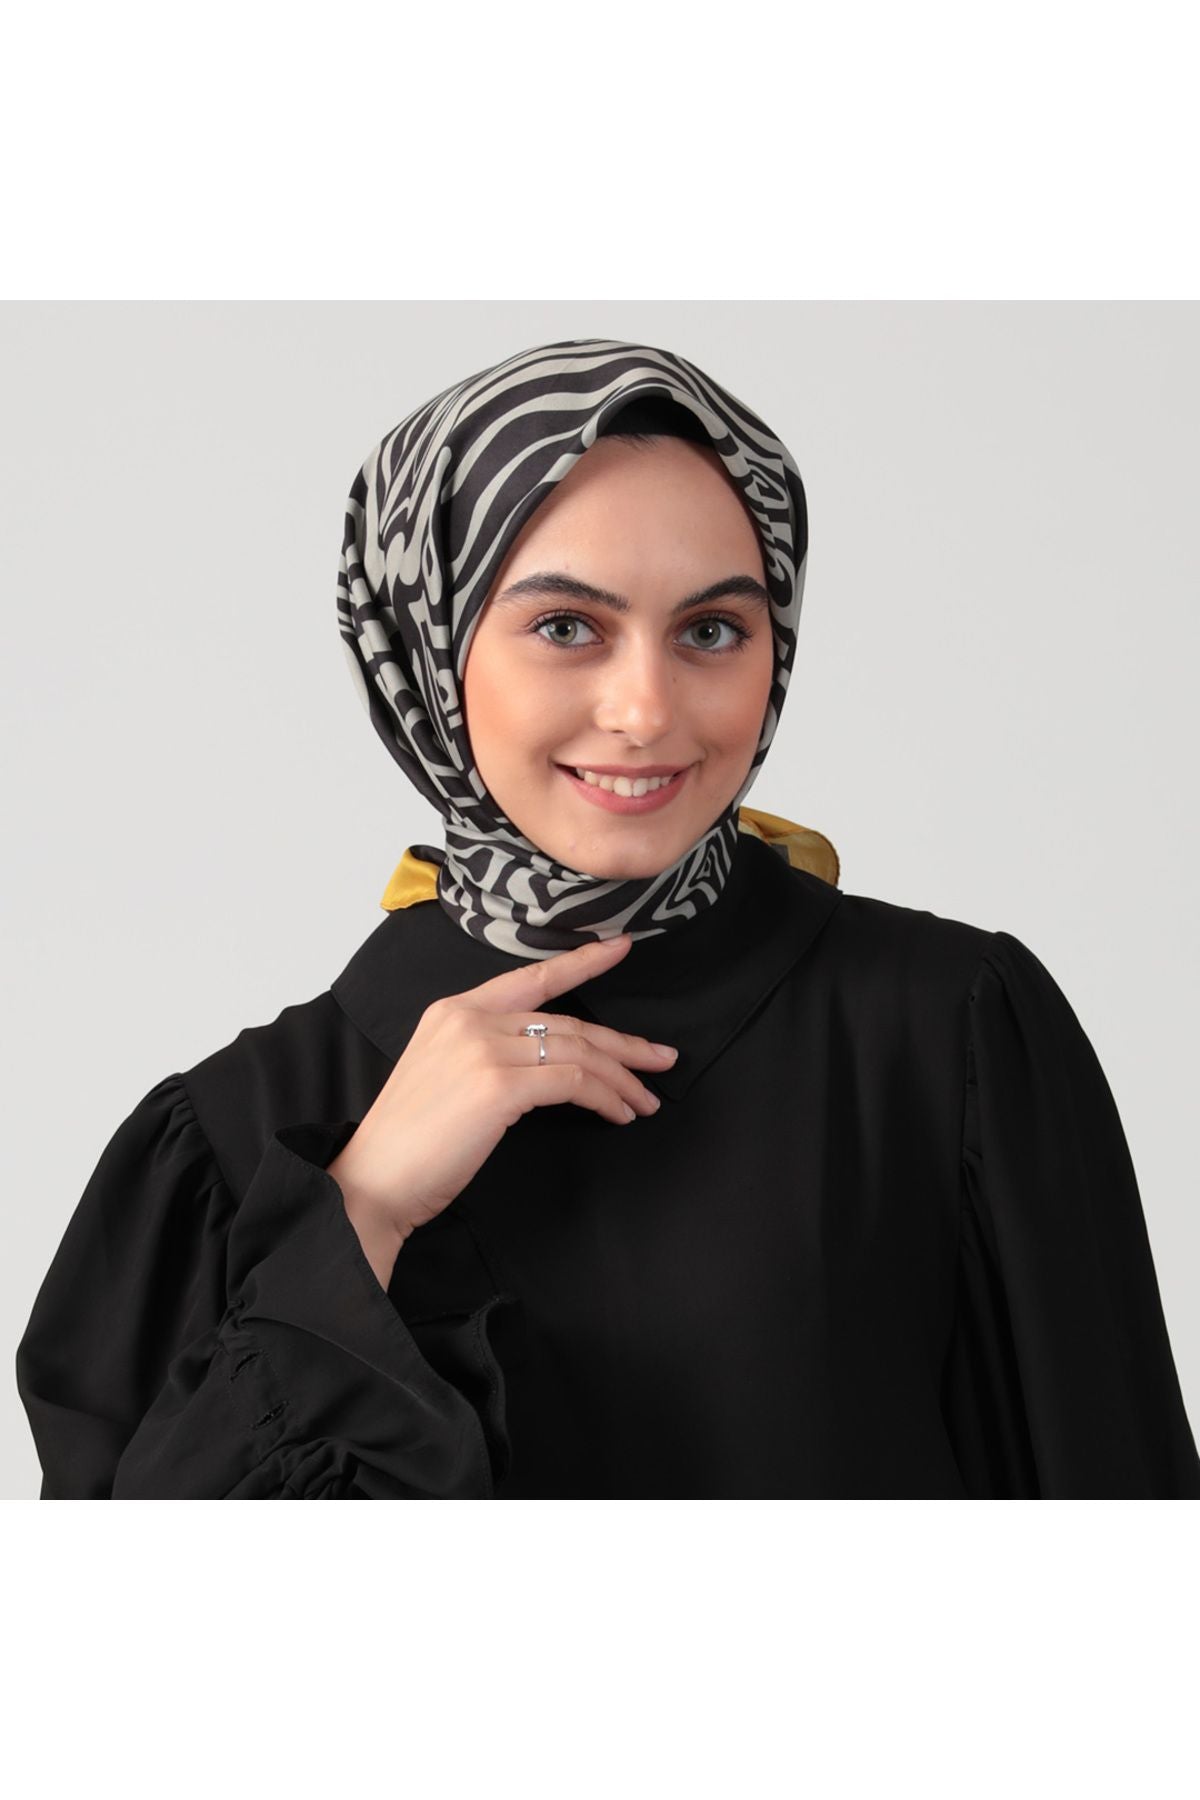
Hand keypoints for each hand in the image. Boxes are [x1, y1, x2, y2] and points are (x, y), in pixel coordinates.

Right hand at [326, 932, 677, 1260]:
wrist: (373, 1181)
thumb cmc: (409, 1142)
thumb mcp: (443, 1074)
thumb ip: (486, 1053)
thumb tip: (545, 1063)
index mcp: (453, 1010)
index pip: (531, 977)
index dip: (583, 961)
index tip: (621, 949)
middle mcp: (470, 1019)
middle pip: (568, 1022)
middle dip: (623, 1043)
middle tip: (662, 1059)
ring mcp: (484, 1049)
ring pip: (578, 1052)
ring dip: (622, 1078)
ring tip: (646, 1099)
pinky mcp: (498, 1086)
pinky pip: (573, 1082)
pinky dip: (605, 1098)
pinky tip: (618, 1114)